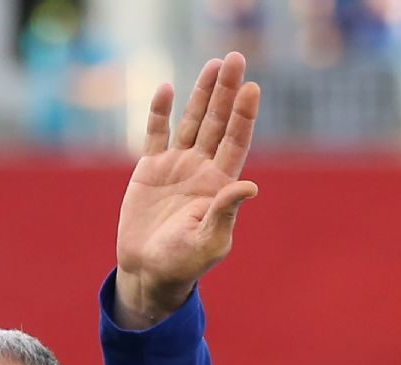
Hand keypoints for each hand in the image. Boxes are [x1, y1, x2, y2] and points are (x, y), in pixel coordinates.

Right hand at [115, 51, 259, 328]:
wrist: (149, 271)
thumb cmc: (184, 263)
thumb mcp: (209, 241)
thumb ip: (226, 212)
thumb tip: (249, 185)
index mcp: (220, 186)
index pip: (236, 142)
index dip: (243, 115)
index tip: (252, 88)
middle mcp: (202, 170)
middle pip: (217, 123)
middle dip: (226, 92)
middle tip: (235, 58)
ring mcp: (177, 167)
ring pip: (192, 121)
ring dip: (202, 93)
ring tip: (212, 63)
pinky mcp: (151, 169)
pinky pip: (157, 133)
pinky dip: (160, 112)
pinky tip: (167, 89)